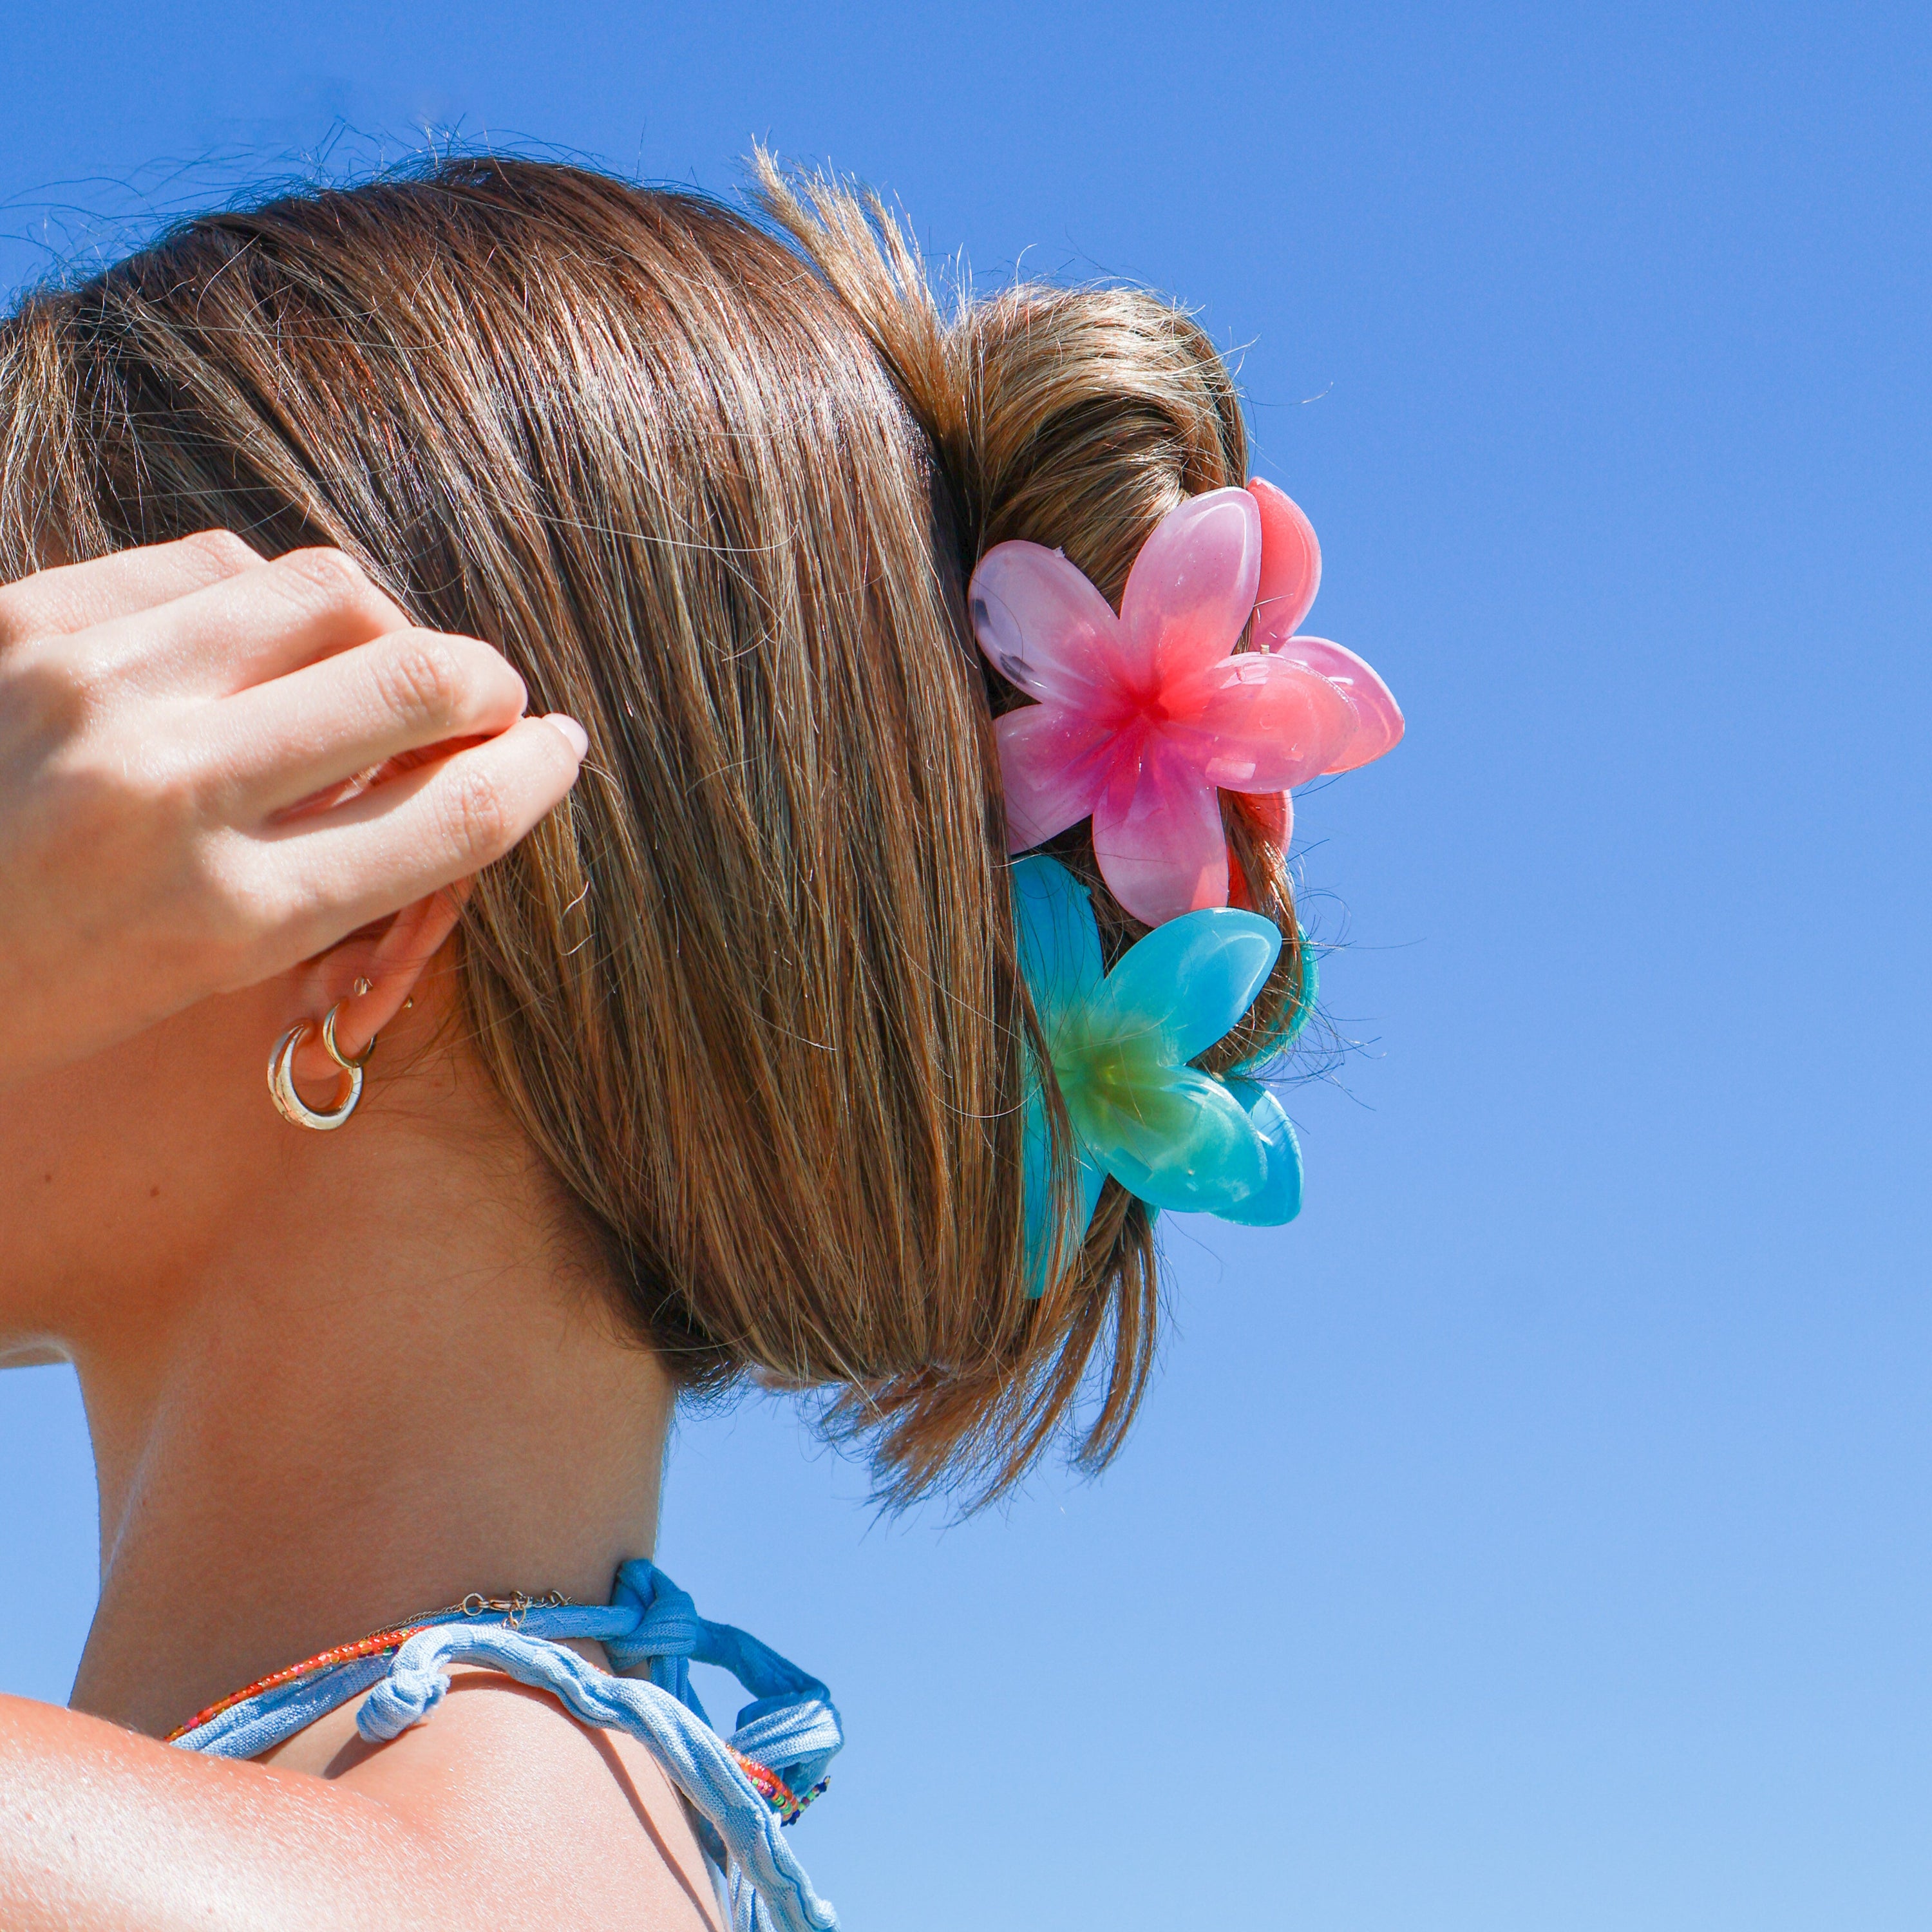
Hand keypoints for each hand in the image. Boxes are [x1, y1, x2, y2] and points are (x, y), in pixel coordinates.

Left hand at [0, 532, 586, 1087]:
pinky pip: (209, 563)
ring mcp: (91, 687)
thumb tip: (457, 776)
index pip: (450, 815)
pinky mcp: (23, 614)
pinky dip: (259, 599)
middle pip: (415, 681)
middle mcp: (170, 792)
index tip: (557, 746)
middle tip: (487, 698)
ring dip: (377, 628)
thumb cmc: (33, 980)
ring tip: (361, 665)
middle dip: (483, 684)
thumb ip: (334, 876)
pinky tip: (245, 642)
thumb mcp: (200, 972)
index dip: (532, 773)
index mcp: (226, 916)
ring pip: (327, 590)